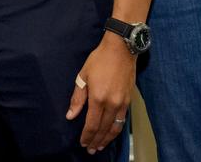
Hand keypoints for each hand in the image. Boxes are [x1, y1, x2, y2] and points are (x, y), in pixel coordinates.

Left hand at [65, 35, 135, 153]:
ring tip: (100, 146)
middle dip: (96, 141)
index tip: (82, 143)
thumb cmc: (99, 60)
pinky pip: (122, 120)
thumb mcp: (83, 76)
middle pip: (104, 129)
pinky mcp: (129, 101)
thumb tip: (71, 115)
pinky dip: (116, 130)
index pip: (92, 124)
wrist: (121, 50)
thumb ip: (77, 98)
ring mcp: (122, 103)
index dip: (87, 135)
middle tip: (90, 150)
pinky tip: (111, 133)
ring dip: (107, 139)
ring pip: (115, 127)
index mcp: (98, 98)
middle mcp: (112, 104)